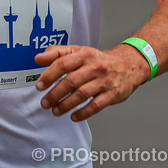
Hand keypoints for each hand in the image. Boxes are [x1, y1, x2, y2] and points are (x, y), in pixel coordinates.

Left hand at [34, 44, 150, 121]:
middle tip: (45, 103)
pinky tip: (73, 116)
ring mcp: (104, 81)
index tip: (39, 86)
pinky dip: (83, 113)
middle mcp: (94, 67)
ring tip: (55, 111)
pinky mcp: (112, 94)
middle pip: (71, 81)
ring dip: (65, 105)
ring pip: (81, 94)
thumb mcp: (79, 51)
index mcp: (84, 54)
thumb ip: (58, 53)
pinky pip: (95, 106)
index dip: (49, 75)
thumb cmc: (99, 60)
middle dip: (55, 94)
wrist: (129, 65)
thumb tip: (38, 58)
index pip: (63, 63)